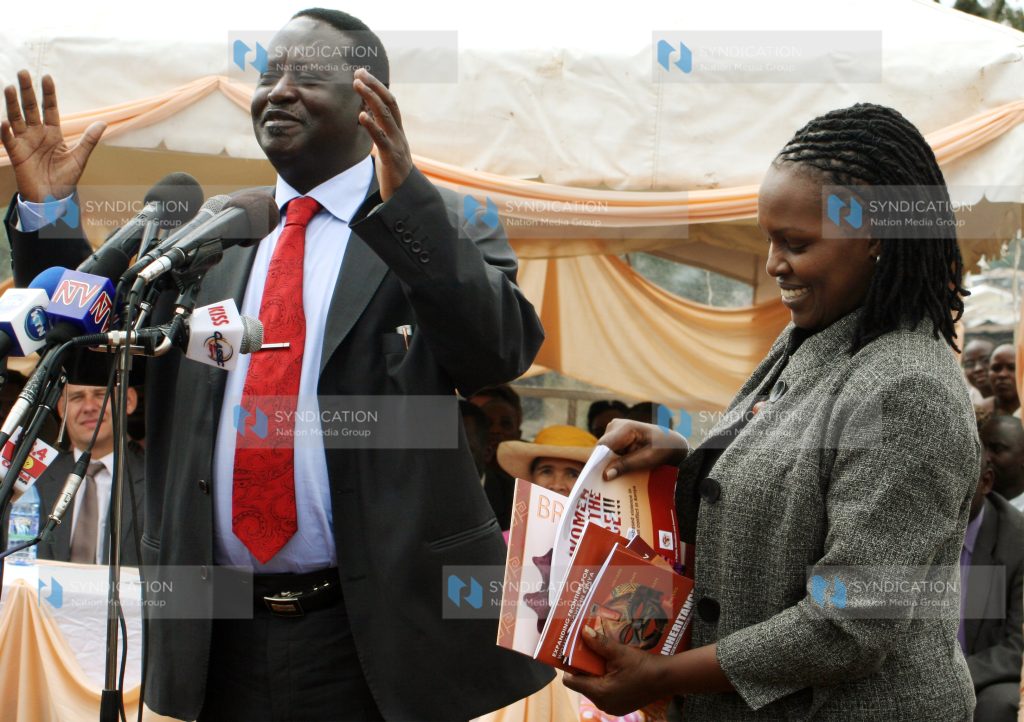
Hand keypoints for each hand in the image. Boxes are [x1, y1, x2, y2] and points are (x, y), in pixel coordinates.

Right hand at [1, 70, 105, 202]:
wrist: (53, 198)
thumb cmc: (65, 179)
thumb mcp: (80, 158)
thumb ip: (89, 140)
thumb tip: (103, 123)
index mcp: (53, 133)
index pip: (50, 109)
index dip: (48, 94)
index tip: (47, 77)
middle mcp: (37, 134)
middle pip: (31, 108)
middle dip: (27, 91)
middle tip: (23, 72)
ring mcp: (25, 142)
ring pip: (17, 118)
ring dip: (12, 104)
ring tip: (9, 87)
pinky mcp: (16, 154)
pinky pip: (9, 140)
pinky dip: (5, 131)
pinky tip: (4, 121)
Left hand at [353, 68, 411, 201]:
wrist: (405, 196)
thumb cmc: (393, 172)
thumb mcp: (386, 147)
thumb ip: (379, 131)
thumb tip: (367, 115)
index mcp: (397, 130)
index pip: (389, 102)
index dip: (377, 87)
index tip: (362, 73)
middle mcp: (399, 133)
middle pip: (389, 103)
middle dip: (374, 86)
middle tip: (359, 72)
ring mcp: (397, 144)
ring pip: (386, 116)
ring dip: (371, 98)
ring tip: (357, 85)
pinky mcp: (392, 157)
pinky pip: (382, 139)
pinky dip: (372, 126)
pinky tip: (361, 115)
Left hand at [562, 626, 667, 715]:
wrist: (667, 679)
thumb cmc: (643, 666)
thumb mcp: (619, 652)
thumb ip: (599, 643)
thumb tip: (583, 631)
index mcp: (600, 692)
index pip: (571, 681)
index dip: (569, 666)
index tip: (572, 652)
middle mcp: (603, 704)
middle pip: (582, 684)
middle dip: (584, 667)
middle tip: (588, 650)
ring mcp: (612, 707)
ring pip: (593, 688)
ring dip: (594, 673)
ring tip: (601, 657)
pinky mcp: (619, 706)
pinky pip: (604, 692)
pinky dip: (604, 680)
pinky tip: (612, 667)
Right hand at [599, 419, 687, 480]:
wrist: (671, 443)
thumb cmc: (663, 448)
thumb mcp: (648, 459)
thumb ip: (627, 465)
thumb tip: (605, 475)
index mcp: (625, 427)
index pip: (603, 445)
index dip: (597, 462)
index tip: (595, 478)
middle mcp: (615, 426)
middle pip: (601, 450)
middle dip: (603, 466)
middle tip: (604, 485)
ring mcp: (613, 431)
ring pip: (603, 453)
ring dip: (608, 466)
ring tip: (612, 482)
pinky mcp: (614, 438)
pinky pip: (608, 453)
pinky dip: (613, 464)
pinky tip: (617, 475)